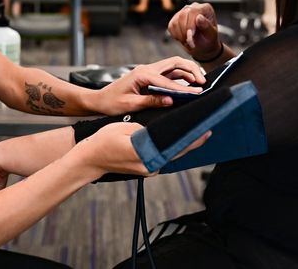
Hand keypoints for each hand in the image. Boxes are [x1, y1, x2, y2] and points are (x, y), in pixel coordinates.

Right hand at [76, 122, 211, 175]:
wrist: (91, 158)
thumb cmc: (104, 141)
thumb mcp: (126, 127)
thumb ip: (147, 130)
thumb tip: (166, 129)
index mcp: (144, 155)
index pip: (174, 146)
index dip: (191, 139)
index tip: (205, 132)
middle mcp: (149, 166)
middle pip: (176, 152)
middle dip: (192, 142)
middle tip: (207, 131)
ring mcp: (148, 170)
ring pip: (171, 156)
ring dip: (182, 146)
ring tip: (196, 134)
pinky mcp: (147, 170)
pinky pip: (163, 158)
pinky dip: (171, 150)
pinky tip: (178, 141)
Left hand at [94, 56, 205, 114]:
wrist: (99, 99)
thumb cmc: (111, 102)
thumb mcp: (130, 104)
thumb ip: (151, 101)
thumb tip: (170, 100)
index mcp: (141, 74)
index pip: (167, 81)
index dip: (183, 88)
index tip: (196, 93)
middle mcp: (146, 69)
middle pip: (175, 63)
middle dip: (191, 70)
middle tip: (203, 82)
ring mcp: (149, 71)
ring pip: (174, 66)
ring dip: (188, 72)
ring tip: (200, 82)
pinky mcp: (150, 76)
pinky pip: (169, 73)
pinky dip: (181, 77)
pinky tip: (189, 84)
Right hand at [168, 3, 221, 60]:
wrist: (203, 46)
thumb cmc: (209, 39)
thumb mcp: (211, 35)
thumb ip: (206, 26)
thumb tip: (199, 17)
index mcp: (205, 8)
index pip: (193, 11)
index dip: (190, 24)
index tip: (191, 35)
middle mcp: (194, 7)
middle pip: (183, 15)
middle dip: (184, 31)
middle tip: (190, 43)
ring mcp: (183, 11)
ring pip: (176, 22)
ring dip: (180, 35)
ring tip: (188, 42)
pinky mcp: (175, 18)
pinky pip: (171, 26)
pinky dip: (176, 35)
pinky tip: (183, 38)